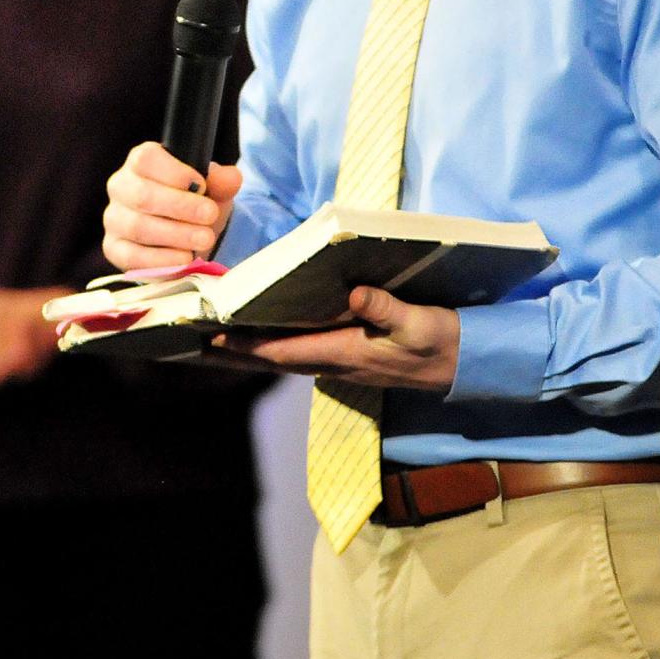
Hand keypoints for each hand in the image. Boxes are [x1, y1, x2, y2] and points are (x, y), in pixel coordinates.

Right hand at [102, 141, 241, 270]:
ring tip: (204, 238)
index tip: (201, 186)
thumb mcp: (213, 189)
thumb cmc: (194, 203)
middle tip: (209, 215)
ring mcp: (114, 218)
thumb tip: (230, 177)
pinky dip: (161, 259)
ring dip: (176, 234)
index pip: (146, 159)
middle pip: (142, 195)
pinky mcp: (114, 248)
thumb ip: (221, 181)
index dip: (175, 172)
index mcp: (141, 162)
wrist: (186, 235)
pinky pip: (131, 255)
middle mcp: (121, 186)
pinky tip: (184, 258)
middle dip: (181, 207)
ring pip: (138, 226)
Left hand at [207, 286, 459, 391]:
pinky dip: (275, 348)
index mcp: (346, 352)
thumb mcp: (419, 321)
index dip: (249, 345)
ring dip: (251, 353)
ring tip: (219, 343)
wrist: (461, 364)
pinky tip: (266, 338)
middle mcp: (336, 362)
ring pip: (284, 358)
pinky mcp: (349, 357)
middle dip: (235, 354)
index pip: (285, 350)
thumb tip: (357, 294)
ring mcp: (341, 363)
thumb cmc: (439, 340)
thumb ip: (387, 308)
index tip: (216, 336)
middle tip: (198, 345)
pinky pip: (300, 354)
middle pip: (274, 360)